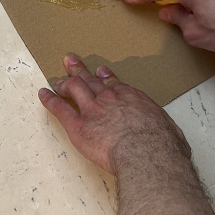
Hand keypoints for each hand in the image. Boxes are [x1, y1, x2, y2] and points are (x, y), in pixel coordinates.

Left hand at [38, 54, 189, 174]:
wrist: (146, 153)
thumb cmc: (163, 145)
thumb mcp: (170, 131)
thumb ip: (164, 129)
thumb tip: (170, 137)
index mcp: (130, 98)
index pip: (113, 83)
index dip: (103, 76)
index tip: (98, 71)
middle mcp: (108, 98)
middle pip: (89, 80)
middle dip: (78, 69)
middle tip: (69, 60)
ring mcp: (91, 110)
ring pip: (73, 88)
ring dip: (63, 82)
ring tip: (55, 80)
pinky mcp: (78, 125)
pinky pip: (60, 108)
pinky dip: (50, 100)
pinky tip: (43, 94)